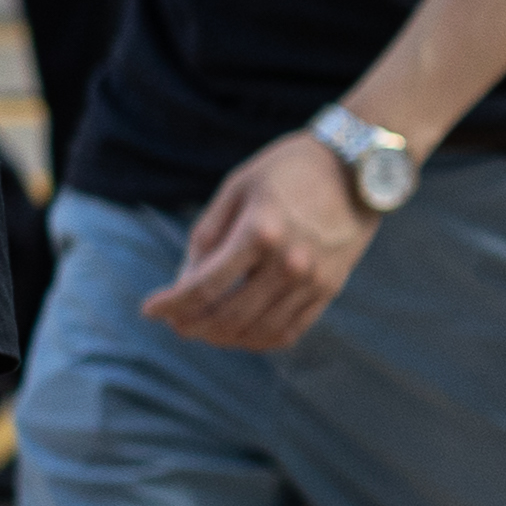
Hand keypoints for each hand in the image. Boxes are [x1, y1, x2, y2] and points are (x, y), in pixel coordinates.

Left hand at [142, 129, 376, 352]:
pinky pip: (290, 330)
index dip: (172, 305)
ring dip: (222, 338)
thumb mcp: (236, 189)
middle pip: (229, 316)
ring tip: (201, 330)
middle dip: (193, 326)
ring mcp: (314, 280)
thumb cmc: (287, 170)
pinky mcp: (331, 289)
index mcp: (259, 232)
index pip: (205, 286)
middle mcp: (289, 263)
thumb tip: (184, 283)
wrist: (356, 166)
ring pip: (259, 330)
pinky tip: (238, 334)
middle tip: (174, 324)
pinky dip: (258, 339)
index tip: (149, 310)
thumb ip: (207, 237)